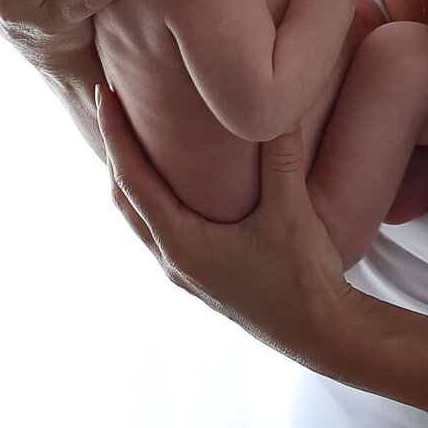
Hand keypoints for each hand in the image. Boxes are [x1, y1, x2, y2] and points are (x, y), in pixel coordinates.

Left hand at [99, 85, 367, 369]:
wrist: (322, 334)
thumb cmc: (303, 278)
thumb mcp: (291, 211)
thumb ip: (280, 157)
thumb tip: (277, 106)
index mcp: (181, 244)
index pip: (132, 179)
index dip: (115, 133)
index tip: (105, 93)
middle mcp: (173, 260)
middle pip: (125, 199)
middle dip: (117, 150)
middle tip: (116, 106)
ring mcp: (186, 273)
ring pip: (141, 217)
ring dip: (133, 177)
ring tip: (139, 137)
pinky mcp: (203, 278)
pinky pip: (161, 230)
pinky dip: (155, 199)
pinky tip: (178, 184)